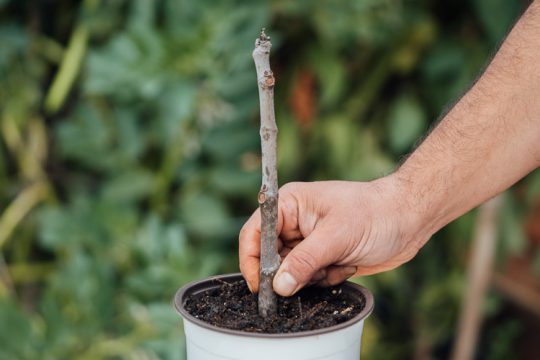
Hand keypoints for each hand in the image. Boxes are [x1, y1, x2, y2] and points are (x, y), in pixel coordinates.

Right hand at [239, 177, 426, 296]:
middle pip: (270, 257)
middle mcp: (293, 221)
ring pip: (290, 272)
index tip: (261, 287)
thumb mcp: (337, 237)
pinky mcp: (322, 256)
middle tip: (314, 274)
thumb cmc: (375, 214)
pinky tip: (347, 264)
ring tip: (338, 263)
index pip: (254, 233)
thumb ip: (304, 261)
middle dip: (290, 272)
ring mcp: (308, 240)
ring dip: (313, 277)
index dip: (252, 261)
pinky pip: (310, 278)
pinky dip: (327, 278)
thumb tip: (278, 286)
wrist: (409, 220)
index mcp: (289, 204)